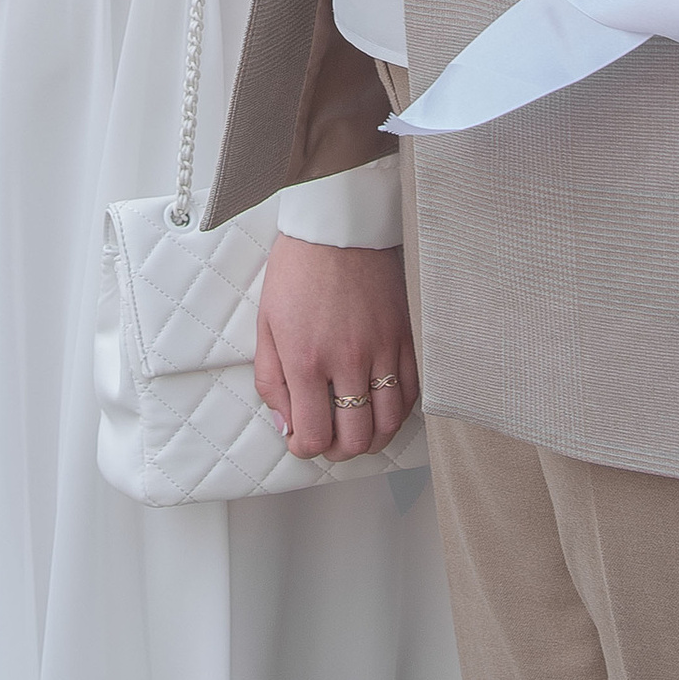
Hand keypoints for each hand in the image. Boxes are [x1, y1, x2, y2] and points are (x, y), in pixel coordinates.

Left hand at [255, 234, 418, 458]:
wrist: (339, 228)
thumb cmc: (298, 271)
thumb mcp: (266, 325)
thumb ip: (271, 381)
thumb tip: (286, 425)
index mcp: (307, 360)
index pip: (314, 435)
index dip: (305, 448)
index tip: (302, 440)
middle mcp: (348, 361)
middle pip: (356, 438)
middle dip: (339, 451)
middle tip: (329, 441)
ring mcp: (383, 350)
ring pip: (389, 422)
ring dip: (372, 438)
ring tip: (357, 431)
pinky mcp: (406, 337)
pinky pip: (412, 393)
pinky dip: (399, 410)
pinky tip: (382, 406)